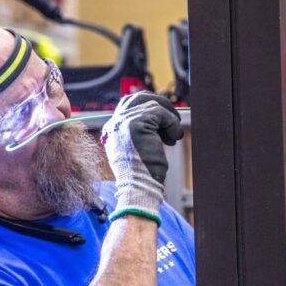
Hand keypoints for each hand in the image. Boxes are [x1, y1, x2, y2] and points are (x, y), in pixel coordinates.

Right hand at [101, 92, 183, 223]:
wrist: (137, 188)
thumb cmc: (141, 175)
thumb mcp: (136, 149)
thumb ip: (140, 132)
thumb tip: (158, 120)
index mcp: (112, 130)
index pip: (129, 106)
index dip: (149, 109)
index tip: (163, 122)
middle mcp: (115, 123)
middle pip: (138, 97)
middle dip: (159, 104)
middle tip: (172, 119)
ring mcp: (124, 122)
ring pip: (153, 105)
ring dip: (169, 119)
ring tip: (173, 136)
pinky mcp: (136, 124)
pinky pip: (160, 113)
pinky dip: (171, 124)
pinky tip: (173, 138)